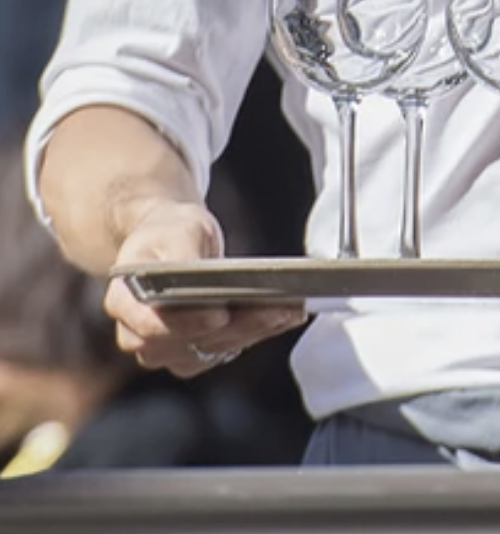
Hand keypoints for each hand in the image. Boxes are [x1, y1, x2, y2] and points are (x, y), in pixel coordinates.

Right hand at [105, 198, 305, 377]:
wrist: (174, 243)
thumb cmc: (172, 234)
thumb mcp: (175, 230)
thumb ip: (179, 254)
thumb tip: (191, 273)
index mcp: (123, 302)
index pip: (148, 323)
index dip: (184, 322)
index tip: (218, 314)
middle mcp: (138, 335)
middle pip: (187, 341)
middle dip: (235, 327)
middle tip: (276, 309)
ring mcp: (166, 350)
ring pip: (212, 349)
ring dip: (253, 331)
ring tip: (289, 310)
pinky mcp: (194, 355)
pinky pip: (227, 350)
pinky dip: (258, 332)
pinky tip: (285, 315)